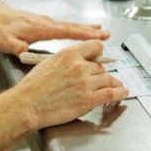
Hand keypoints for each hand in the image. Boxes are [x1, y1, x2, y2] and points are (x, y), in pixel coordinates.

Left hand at [0, 3, 108, 54]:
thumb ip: (15, 46)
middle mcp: (47, 23)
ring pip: (71, 25)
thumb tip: (22, 50)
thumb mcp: (4, 41)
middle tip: (107, 35)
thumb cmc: (0, 29)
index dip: (82, 34)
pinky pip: (66, 25)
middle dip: (90, 31)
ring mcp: (47, 22)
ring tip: (103, 32)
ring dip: (87, 29)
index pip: (65, 31)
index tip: (96, 36)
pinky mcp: (46, 23)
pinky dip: (78, 27)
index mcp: (40, 28)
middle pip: (73, 27)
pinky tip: (85, 29)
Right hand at [8, 40, 128, 130]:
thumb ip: (67, 59)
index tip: (101, 57)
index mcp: (69, 54)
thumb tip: (77, 60)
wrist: (28, 104)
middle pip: (101, 66)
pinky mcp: (89, 99)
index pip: (95, 46)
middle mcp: (80, 66)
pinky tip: (122, 92)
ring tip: (117, 85)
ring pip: (108, 79)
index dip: (99, 52)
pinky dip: (119, 92)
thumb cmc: (33, 86)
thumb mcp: (49, 62)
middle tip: (100, 78)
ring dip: (112, 83)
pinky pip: (111, 93)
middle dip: (100, 73)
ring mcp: (86, 83)